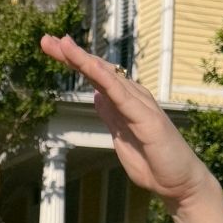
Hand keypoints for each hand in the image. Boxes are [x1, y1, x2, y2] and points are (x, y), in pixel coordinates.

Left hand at [39, 34, 212, 209]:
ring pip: (107, 76)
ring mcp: (140, 105)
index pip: (95, 77)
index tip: (52, 49)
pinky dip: (104, 78)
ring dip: (84, 60)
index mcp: (124, 102)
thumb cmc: (153, 161)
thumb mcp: (121, 136)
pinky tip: (89, 66)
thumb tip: (96, 96)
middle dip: (71, 55)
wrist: (178, 182)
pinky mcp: (145, 117)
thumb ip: (110, 115)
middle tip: (45, 40)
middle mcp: (132, 97)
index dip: (74, 62)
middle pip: (97, 70)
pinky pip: (121, 94)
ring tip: (62, 44)